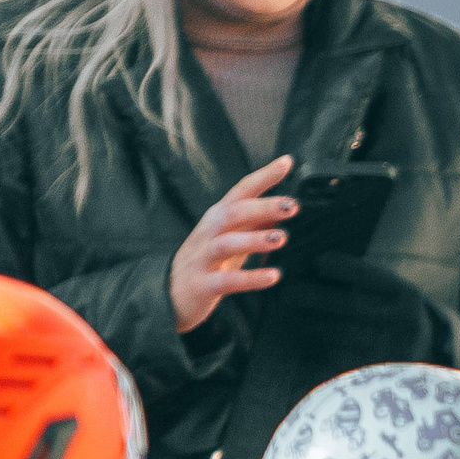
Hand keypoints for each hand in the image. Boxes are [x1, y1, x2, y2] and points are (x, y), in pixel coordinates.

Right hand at [171, 155, 294, 332]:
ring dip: (254, 239)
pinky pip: (227, 280)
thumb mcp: (228, 238)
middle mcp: (208, 233)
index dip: (263, 176)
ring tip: (281, 238)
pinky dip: (251, 278)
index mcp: (217, 218)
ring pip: (226, 243)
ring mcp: (202, 258)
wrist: (168, 296)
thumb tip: (280, 208)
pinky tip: (273, 276)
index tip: (286, 162)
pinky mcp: (202, 285)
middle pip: (233, 213)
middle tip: (292, 206)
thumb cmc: (204, 263)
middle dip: (263, 206)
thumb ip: (252, 224)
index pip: (241, 190)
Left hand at [293, 258, 454, 370]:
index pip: (370, 276)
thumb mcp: (394, 297)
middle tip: (288, 294)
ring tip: (295, 320)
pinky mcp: (377, 376)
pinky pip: (339, 363)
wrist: (426, 364)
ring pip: (339, 335)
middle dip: (314, 298)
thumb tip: (317, 265)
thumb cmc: (397, 320)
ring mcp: (391, 351)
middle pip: (349, 306)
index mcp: (408, 298)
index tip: (317, 261)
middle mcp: (403, 323)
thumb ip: (366, 282)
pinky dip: (321, 355)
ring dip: (312, 327)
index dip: (342, 268)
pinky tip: (309, 349)